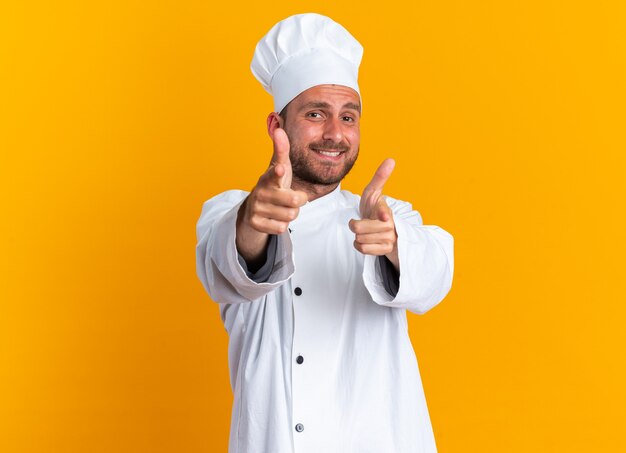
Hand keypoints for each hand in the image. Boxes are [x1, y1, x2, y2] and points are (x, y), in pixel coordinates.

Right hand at [236, 128, 307, 265]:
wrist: (254, 207)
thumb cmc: (273, 184)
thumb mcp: (279, 166)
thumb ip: (282, 149)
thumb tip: (279, 129)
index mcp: (268, 177)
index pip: (274, 174)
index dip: (278, 172)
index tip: (281, 169)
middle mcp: (260, 193)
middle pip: (294, 202)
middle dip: (298, 201)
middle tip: (291, 198)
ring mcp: (256, 209)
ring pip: (290, 216)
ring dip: (290, 213)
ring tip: (282, 207)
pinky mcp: (256, 224)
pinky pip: (281, 228)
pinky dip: (282, 224)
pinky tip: (275, 217)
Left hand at [349, 158, 398, 270]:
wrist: (380, 228)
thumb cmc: (374, 209)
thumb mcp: (373, 192)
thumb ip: (380, 177)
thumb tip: (391, 160)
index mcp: (386, 210)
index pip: (384, 212)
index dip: (382, 214)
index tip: (384, 217)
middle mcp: (389, 224)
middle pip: (359, 228)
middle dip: (354, 225)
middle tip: (362, 222)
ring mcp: (388, 239)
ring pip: (360, 239)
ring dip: (357, 235)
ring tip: (366, 231)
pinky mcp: (385, 250)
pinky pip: (362, 249)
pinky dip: (359, 245)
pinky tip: (365, 239)